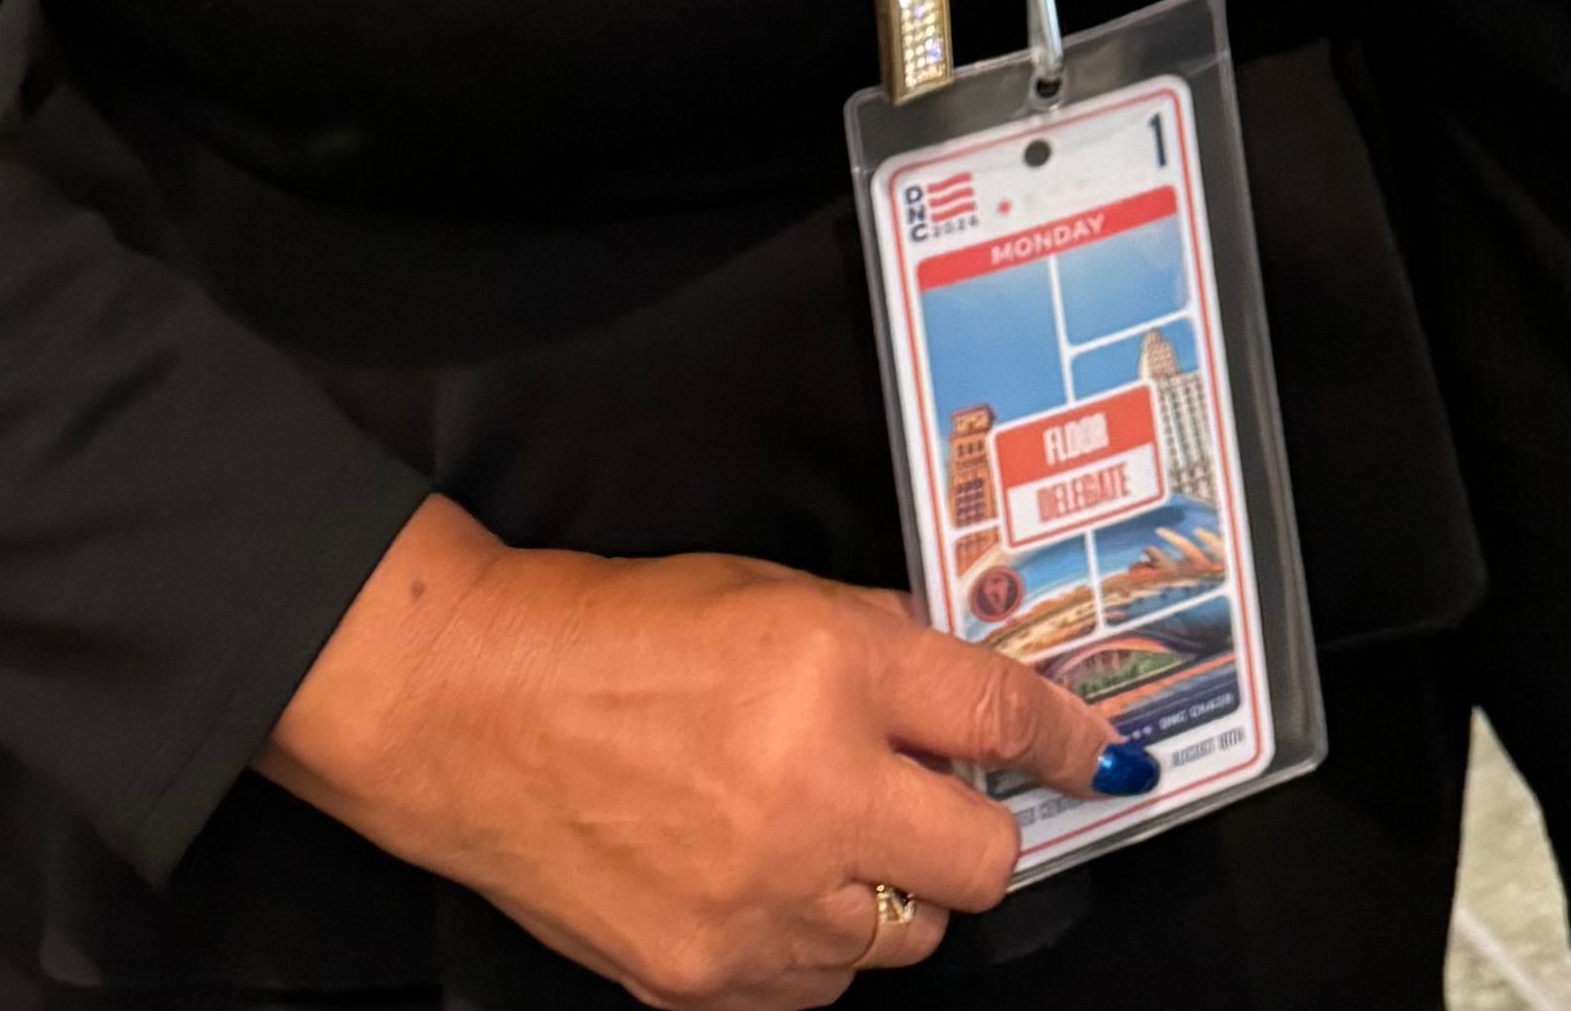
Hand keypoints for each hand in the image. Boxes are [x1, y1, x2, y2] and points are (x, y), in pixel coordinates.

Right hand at [263, 500, 1110, 1004]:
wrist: (475, 714)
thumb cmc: (615, 637)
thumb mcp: (773, 598)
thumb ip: (882, 649)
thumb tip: (969, 698)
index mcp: (830, 672)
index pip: (998, 716)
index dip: (1064, 740)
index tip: (1095, 755)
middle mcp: (809, 794)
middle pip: (980, 861)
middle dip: (985, 830)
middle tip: (953, 802)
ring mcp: (757, 903)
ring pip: (906, 936)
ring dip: (895, 889)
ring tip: (836, 835)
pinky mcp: (703, 979)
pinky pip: (819, 984)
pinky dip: (818, 940)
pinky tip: (775, 881)